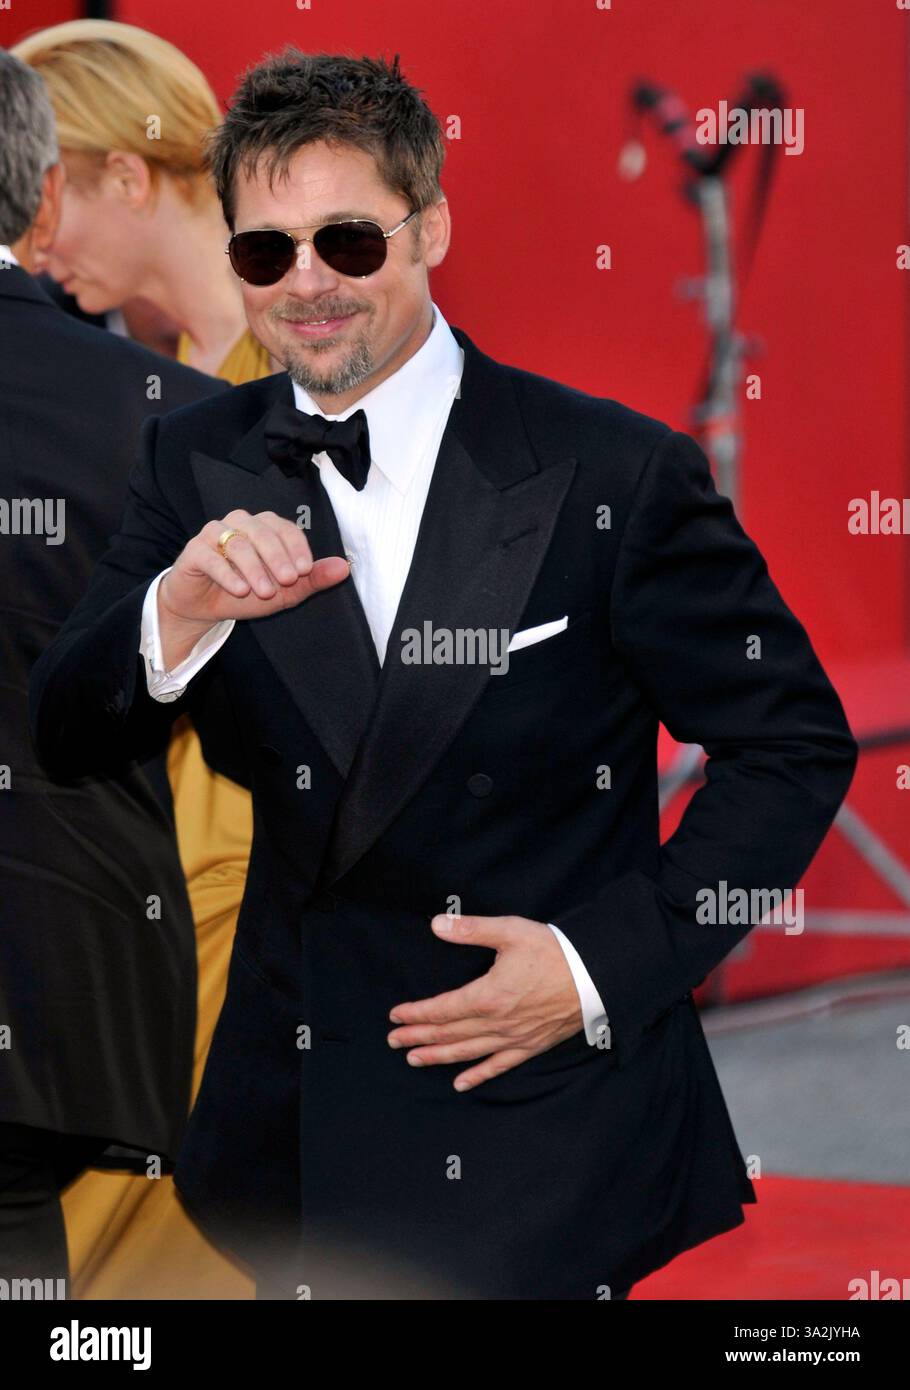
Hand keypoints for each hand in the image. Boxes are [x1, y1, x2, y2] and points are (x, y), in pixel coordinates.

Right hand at [158, 508, 348, 666]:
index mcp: (265, 528)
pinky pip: (211, 556)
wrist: (205, 608)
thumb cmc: (248, 592)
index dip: (296, 548)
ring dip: (254, 568)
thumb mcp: (285, 591)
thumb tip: (344, 568)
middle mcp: (241, 524)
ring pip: (238, 543)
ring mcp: (215, 534)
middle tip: (288, 580)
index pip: (285, 529)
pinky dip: (227, 573)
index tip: (304, 571)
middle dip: (278, 557)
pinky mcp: (194, 550)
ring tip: (264, 591)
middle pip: (263, 532)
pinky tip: (239, 589)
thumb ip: (312, 579)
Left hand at [387, 914, 583, 1091]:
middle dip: (418, 1037)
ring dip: (438, 1057)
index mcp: (489, 996)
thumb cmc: (554, 952)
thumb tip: (436, 925)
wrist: (597, 976)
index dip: (416, 1013)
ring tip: (414, 1059)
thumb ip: (471, 930)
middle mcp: (498, 1023)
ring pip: (468, 1052)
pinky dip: (478, 1075)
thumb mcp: (511, 931)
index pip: (442, 1009)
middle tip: (393, 1041)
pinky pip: (499, 1066)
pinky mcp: (531, 1046)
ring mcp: (515, 1038)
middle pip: (449, 1034)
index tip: (395, 1015)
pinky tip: (461, 1083)